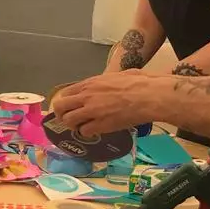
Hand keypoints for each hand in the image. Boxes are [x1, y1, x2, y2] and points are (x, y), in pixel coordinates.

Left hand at [52, 71, 167, 134]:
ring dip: (73, 126)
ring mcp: (92, 111)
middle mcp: (86, 96)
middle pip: (60, 107)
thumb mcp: (118, 75)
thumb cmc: (140, 83)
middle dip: (62, 114)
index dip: (66, 102)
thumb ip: (107, 80)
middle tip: (70, 120)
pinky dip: (87, 133)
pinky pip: (84, 132)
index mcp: (90, 83)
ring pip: (68, 121)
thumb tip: (110, 80)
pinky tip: (94, 132)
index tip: (70, 107)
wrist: (149, 96)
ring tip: (82, 127)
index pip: (65, 93)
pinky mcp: (100, 125)